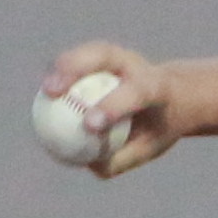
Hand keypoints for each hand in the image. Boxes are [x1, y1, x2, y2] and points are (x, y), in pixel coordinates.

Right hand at [39, 43, 181, 177]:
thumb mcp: (150, 147)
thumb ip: (122, 158)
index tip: (88, 125)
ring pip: (89, 52)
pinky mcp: (102, 54)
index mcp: (156, 86)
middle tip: (54, 93)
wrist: (172, 97)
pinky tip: (46, 93)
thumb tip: (90, 165)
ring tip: (46, 90)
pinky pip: (78, 60)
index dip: (111, 106)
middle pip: (105, 56)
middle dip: (78, 70)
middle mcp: (136, 63)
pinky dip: (62, 72)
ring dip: (64, 67)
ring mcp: (118, 55)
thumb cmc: (158, 127)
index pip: (135, 92)